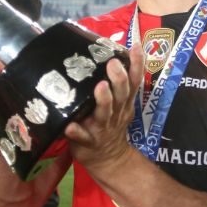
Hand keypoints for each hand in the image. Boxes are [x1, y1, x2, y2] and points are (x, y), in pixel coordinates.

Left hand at [65, 45, 143, 175]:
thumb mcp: (120, 104)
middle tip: (113, 63)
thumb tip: (111, 53)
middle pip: (122, 95)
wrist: (109, 160)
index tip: (136, 46)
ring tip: (100, 87)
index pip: (134, 81)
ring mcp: (102, 128)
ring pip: (105, 114)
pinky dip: (76, 132)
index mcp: (124, 102)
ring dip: (103, 100)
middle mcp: (116, 113)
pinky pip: (82, 137)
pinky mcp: (88, 142)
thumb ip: (117, 84)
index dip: (137, 64)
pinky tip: (69, 126)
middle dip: (119, 79)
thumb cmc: (110, 123)